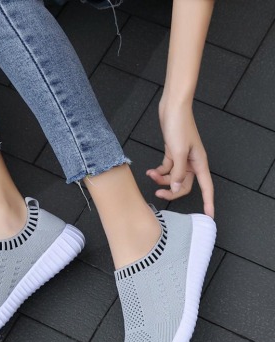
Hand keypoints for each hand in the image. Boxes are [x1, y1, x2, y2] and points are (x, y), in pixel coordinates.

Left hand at [146, 100, 213, 217]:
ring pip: (173, 178)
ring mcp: (182, 159)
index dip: (209, 201)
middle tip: (158, 194)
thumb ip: (178, 173)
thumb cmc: (179, 126)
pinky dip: (158, 171)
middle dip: (171, 191)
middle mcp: (192, 163)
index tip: (209, 215)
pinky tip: (150, 171)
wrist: (172, 109)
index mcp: (199, 163)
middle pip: (184, 185)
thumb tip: (177, 188)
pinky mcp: (172, 153)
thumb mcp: (178, 152)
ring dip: (162, 179)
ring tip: (150, 174)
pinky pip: (166, 169)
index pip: (207, 187)